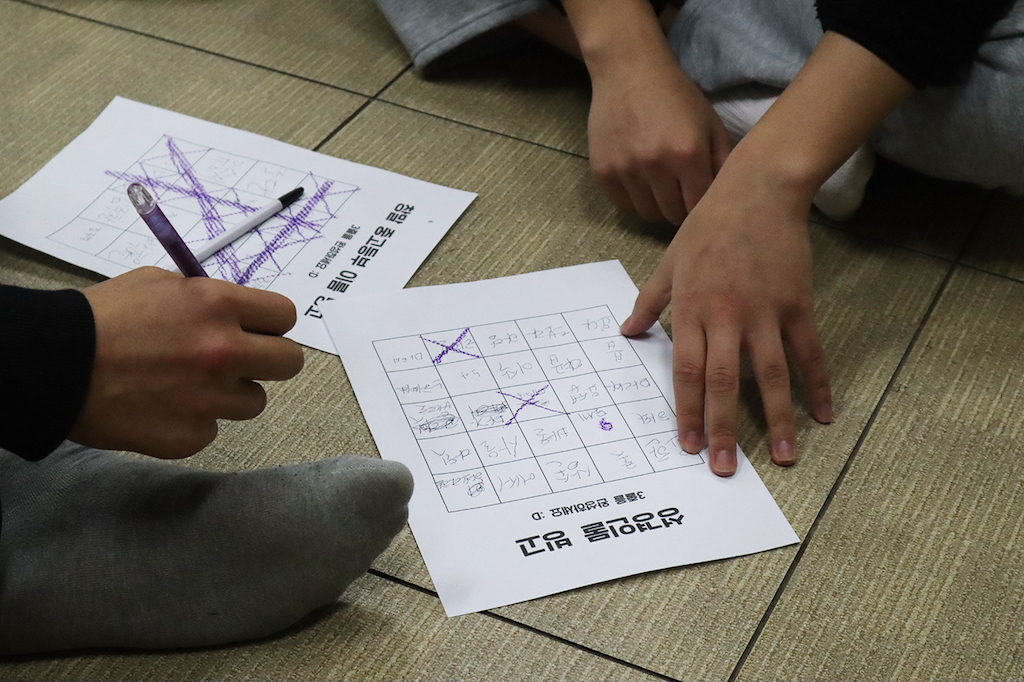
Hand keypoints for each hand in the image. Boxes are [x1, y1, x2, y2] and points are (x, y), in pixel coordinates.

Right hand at [70, 267, 303, 458]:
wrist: (51, 368)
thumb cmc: (101, 318)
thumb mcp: (158, 283)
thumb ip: (207, 297)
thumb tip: (238, 312)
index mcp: (217, 306)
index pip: (285, 316)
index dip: (271, 322)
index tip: (259, 328)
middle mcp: (223, 352)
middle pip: (289, 363)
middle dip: (270, 359)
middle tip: (242, 359)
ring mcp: (209, 399)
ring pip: (254, 401)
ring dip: (231, 393)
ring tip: (189, 383)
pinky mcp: (190, 437)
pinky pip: (213, 429)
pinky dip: (194, 420)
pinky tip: (162, 406)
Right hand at [587, 51, 731, 224]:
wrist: (629, 71)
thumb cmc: (677, 97)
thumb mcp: (711, 124)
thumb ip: (723, 164)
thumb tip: (727, 200)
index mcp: (688, 154)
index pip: (699, 206)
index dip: (703, 204)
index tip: (700, 196)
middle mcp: (655, 165)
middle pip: (673, 215)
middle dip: (680, 206)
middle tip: (680, 190)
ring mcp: (625, 170)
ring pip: (647, 214)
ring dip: (657, 204)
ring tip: (659, 184)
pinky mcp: (602, 171)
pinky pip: (623, 205)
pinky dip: (634, 199)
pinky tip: (639, 179)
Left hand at [620, 155, 832, 475]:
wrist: (758, 191)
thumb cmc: (707, 226)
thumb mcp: (669, 263)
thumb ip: (648, 301)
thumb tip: (626, 332)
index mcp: (692, 310)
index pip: (686, 372)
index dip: (687, 412)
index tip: (689, 447)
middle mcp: (726, 317)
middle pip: (723, 382)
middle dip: (724, 430)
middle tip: (727, 470)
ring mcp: (765, 312)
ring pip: (770, 375)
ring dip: (778, 419)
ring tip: (785, 458)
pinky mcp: (797, 305)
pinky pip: (808, 353)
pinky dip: (817, 384)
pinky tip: (822, 415)